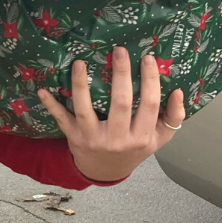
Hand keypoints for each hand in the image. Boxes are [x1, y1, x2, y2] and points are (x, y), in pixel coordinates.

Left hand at [38, 48, 185, 183]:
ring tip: (81, 62)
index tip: (148, 58)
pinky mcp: (74, 137)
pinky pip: (61, 120)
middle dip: (120, 74)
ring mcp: (94, 138)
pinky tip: (43, 90)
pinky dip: (51, 105)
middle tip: (119, 50)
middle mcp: (118, 139)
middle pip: (119, 103)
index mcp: (141, 137)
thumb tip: (179, 92)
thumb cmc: (134, 149)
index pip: (149, 105)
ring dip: (81, 85)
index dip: (150, 81)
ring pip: (86, 109)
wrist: (106, 172)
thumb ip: (173, 118)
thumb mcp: (158, 139)